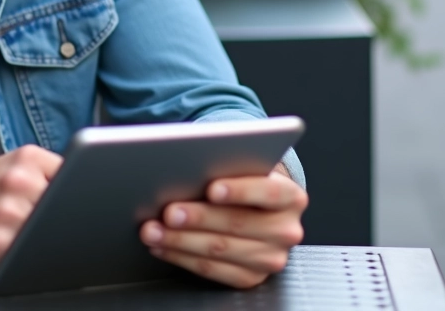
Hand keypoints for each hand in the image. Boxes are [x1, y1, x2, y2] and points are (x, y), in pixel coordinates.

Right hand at [0, 145, 61, 275]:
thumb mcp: (8, 169)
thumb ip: (43, 175)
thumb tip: (84, 191)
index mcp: (26, 158)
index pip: (74, 176)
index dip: (74, 194)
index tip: (71, 203)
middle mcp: (18, 180)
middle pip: (64, 206)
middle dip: (57, 218)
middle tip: (37, 222)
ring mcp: (7, 212)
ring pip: (48, 232)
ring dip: (39, 239)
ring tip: (17, 234)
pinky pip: (28, 254)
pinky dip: (24, 255)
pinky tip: (6, 247)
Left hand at [139, 168, 307, 288]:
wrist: (260, 212)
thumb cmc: (245, 183)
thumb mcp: (246, 169)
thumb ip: (229, 167)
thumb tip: (191, 166)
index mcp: (291, 197)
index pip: (269, 192)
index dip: (240, 190)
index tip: (212, 188)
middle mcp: (286, 230)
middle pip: (238, 223)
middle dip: (198, 217)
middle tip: (168, 211)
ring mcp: (270, 258)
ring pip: (220, 249)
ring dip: (180, 240)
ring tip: (153, 230)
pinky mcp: (251, 277)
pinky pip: (212, 270)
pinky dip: (182, 257)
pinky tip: (162, 247)